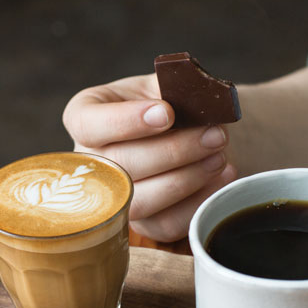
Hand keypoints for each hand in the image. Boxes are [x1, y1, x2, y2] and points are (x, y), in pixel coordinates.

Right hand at [62, 74, 236, 241]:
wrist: (193, 128)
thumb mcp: (168, 83)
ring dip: (185, 179)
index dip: (125, 120)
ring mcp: (113, 198)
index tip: (167, 112)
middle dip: (172, 151)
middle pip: (119, 165)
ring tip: (219, 155)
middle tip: (214, 135)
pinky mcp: (143, 223)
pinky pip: (166, 224)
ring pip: (139, 201)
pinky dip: (199, 201)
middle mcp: (89, 162)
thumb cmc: (172, 101)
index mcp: (85, 117)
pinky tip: (222, 176)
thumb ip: (176, 86)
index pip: (87, 123)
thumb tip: (198, 97)